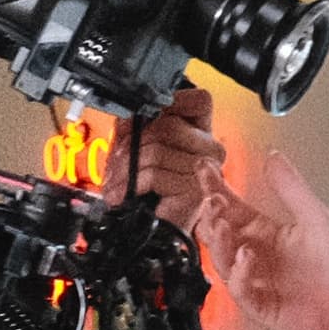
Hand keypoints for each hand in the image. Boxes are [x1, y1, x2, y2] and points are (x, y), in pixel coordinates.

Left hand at [125, 85, 227, 231]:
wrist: (151, 229)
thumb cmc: (147, 190)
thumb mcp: (137, 147)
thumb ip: (135, 124)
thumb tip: (129, 113)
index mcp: (201, 132)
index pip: (200, 100)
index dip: (172, 103)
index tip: (147, 117)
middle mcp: (210, 149)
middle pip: (168, 125)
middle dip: (134, 143)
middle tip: (119, 160)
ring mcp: (207, 170)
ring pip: (157, 150)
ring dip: (127, 168)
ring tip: (118, 181)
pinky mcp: (196, 190)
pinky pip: (156, 174)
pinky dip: (133, 184)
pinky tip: (124, 193)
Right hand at [189, 148, 328, 329]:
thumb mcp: (316, 217)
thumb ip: (291, 188)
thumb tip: (273, 157)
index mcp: (266, 232)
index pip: (232, 207)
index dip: (216, 188)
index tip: (206, 169)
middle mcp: (255, 255)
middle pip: (220, 233)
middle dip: (212, 215)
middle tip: (212, 200)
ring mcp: (255, 279)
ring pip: (222, 260)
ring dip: (220, 241)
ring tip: (223, 225)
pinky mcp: (259, 304)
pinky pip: (240, 289)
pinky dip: (240, 273)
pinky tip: (247, 257)